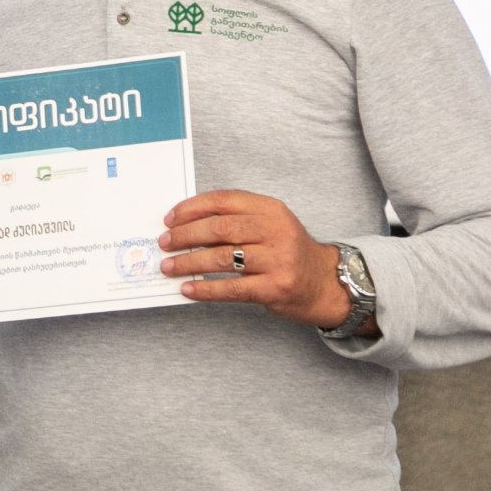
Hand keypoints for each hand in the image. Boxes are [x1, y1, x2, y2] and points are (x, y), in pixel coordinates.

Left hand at [158, 189, 365, 332]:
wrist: (325, 283)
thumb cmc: (288, 252)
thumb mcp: (270, 225)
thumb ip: (237, 219)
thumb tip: (186, 224)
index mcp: (271, 209)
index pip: (224, 201)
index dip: (192, 208)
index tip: (169, 219)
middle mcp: (276, 231)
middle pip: (220, 228)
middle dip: (185, 235)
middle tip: (165, 243)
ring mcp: (277, 260)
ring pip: (222, 257)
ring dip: (189, 262)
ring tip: (169, 267)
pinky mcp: (275, 287)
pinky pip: (232, 288)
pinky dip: (206, 289)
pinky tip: (188, 288)